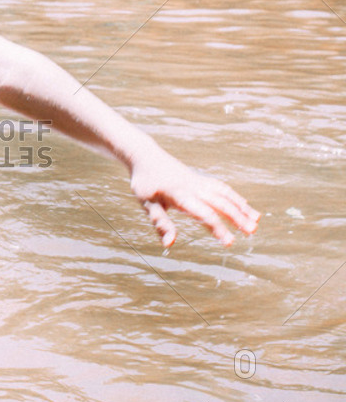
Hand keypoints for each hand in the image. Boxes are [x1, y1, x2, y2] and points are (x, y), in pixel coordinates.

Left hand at [129, 145, 259, 247]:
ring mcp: (199, 181)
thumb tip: (169, 244)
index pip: (204, 213)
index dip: (218, 228)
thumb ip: (160, 223)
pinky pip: (221, 188)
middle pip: (220, 202)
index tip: (230, 243)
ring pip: (225, 193)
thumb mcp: (147, 205)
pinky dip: (235, 197)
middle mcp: (194, 187)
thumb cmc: (144, 183)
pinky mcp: (200, 179)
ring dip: (241, 206)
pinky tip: (245, 207)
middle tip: (252, 232)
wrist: (145, 156)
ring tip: (257, 221)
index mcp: (180, 195)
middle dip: (237, 217)